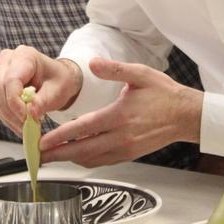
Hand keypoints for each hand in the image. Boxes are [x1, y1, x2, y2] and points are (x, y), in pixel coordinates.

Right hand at [0, 45, 82, 135]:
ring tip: (24, 129)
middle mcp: (8, 60)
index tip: (25, 118)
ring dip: (8, 117)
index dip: (15, 102)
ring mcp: (0, 71)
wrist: (57, 79)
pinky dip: (7, 117)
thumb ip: (42, 102)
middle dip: (11, 112)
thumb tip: (30, 115)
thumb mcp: (57, 91)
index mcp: (25, 56)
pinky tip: (18, 125)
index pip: (11, 80)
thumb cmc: (58, 80)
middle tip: (25, 127)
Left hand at [38, 57, 203, 167]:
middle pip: (82, 151)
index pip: (83, 129)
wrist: (186, 116)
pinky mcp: (129, 155)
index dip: (60, 137)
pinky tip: (75, 156)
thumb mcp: (140, 74)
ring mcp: (125, 149)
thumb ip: (114, 69)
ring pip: (91, 159)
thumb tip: (92, 62)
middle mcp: (121, 137)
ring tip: (51, 157)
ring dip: (69, 159)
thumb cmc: (164, 94)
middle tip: (37, 156)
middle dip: (57, 155)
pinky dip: (85, 160)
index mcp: (120, 116)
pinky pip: (102, 161)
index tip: (42, 141)